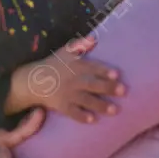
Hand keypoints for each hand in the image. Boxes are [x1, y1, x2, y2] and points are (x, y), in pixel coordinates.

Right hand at [9, 36, 123, 122]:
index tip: (117, 74)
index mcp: (76, 66)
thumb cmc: (54, 64)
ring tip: (115, 110)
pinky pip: (73, 112)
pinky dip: (82, 116)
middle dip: (108, 88)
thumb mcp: (65, 50)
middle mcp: (74, 80)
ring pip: (86, 100)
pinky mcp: (62, 106)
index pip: (92, 68)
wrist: (35, 80)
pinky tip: (93, 120)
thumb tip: (94, 38)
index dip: (104, 71)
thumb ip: (81, 44)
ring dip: (101, 105)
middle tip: (123, 91)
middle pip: (93, 84)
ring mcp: (68, 94)